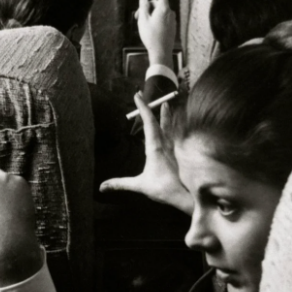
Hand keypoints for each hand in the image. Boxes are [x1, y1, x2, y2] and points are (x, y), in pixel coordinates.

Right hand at [100, 96, 191, 212]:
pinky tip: (176, 129)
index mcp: (155, 147)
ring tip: (167, 106)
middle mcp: (167, 143)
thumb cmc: (166, 190)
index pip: (148, 122)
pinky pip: (177, 135)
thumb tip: (101, 187)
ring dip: (167, 116)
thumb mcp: (140, 186)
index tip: (137, 95)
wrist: (190, 196)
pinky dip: (174, 128)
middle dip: (153, 108)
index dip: (142, 107)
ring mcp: (176, 147)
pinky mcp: (183, 154)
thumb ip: (121, 184)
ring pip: (171, 126)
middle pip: (160, 120)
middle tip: (147, 97)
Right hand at [136, 0, 175, 68]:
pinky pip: (163, 18)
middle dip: (147, 7)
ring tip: (143, 24)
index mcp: (164, 9)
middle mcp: (170, 13)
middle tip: (137, 16)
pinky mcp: (172, 27)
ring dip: (151, 14)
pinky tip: (150, 28)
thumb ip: (143, 6)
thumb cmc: (151, 36)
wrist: (161, 52)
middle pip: (158, 4)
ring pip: (160, 12)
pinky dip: (156, 19)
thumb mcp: (143, 20)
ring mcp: (172, 20)